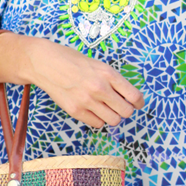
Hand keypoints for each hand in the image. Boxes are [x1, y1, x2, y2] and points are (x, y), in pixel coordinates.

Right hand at [23, 37, 143, 128]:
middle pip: (126, 112)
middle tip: (119, 106)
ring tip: (105, 108)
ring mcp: (87, 101)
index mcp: (108, 74)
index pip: (134, 96)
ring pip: (113, 120)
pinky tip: (92, 110)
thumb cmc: (73, 61)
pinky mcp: (75, 111)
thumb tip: (128, 98)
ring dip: (112, 116)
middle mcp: (99, 88)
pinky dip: (98, 119)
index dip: (139, 102)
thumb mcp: (98, 65)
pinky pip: (97, 124)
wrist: (46, 63)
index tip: (137, 103)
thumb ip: (112, 80)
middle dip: (126, 110)